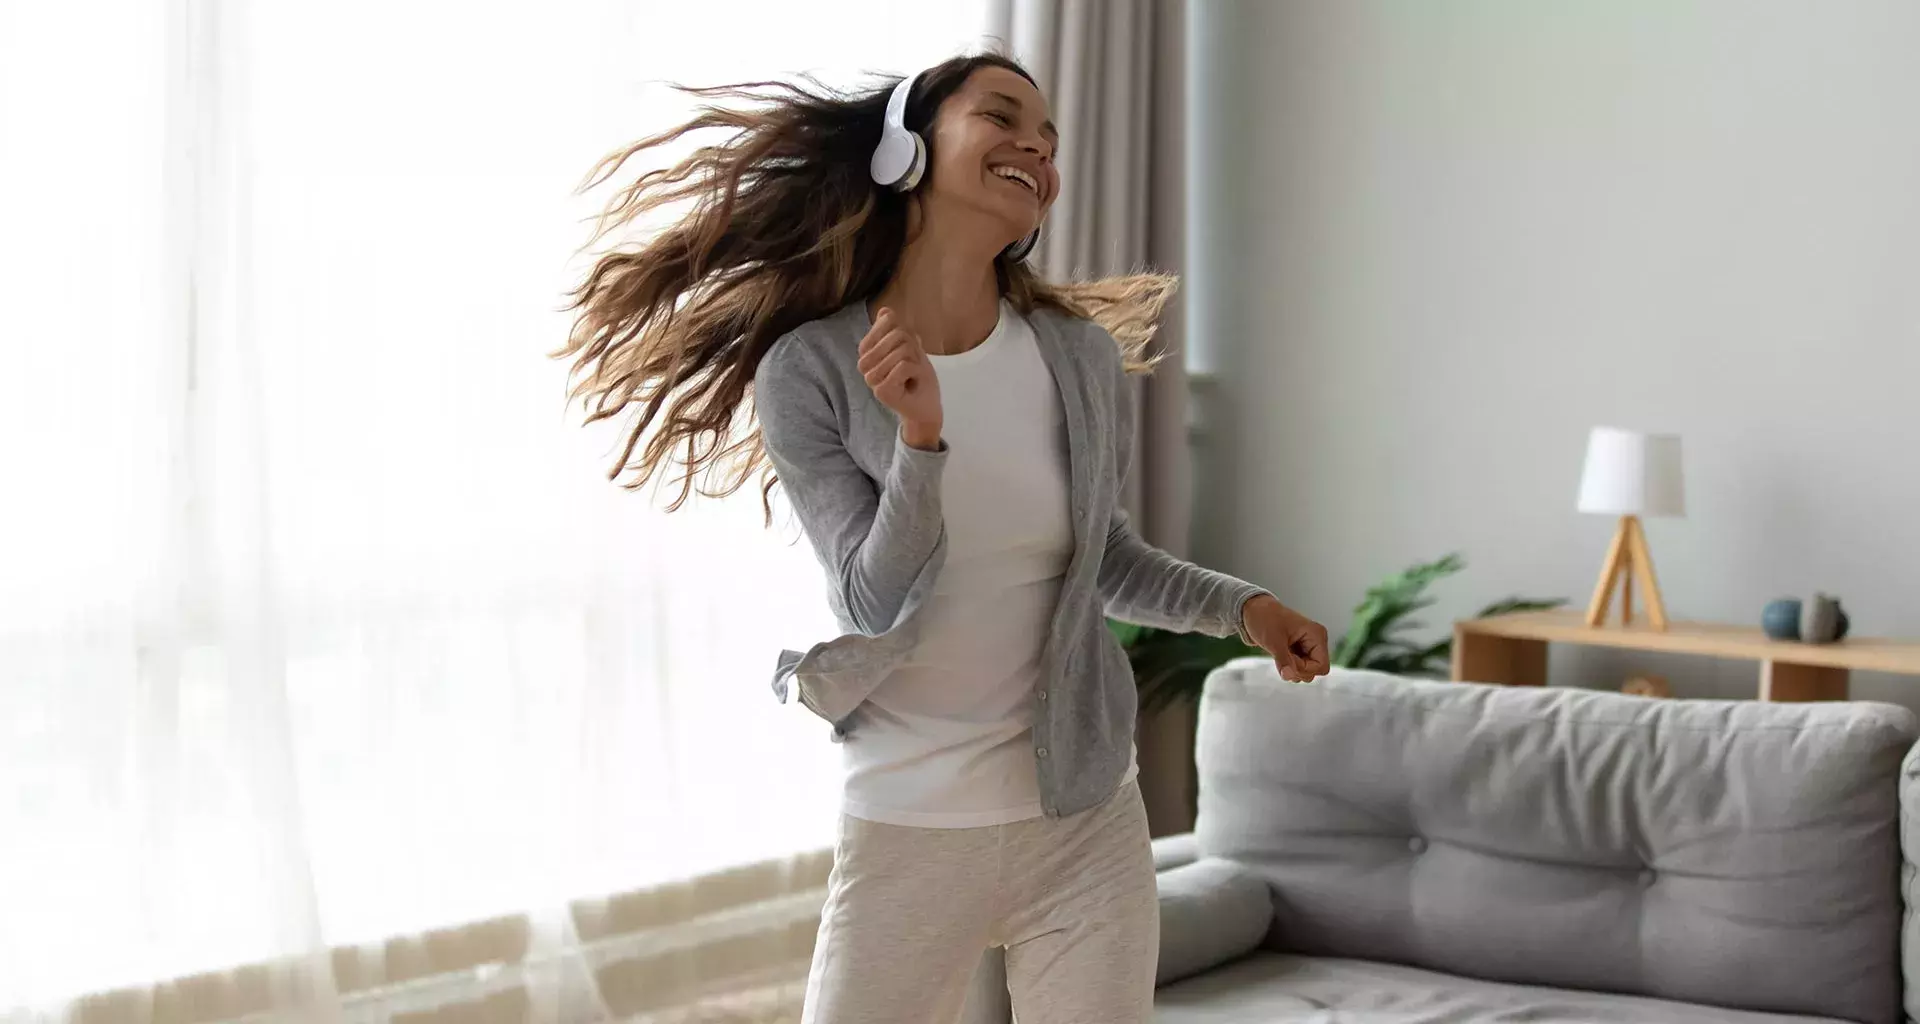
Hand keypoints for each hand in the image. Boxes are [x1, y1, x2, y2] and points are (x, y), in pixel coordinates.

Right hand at [857, 307, 941, 446]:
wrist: (926, 407)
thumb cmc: (918, 377)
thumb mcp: (910, 347)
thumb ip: (896, 330)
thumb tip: (885, 311)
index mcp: (869, 352)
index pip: (885, 323)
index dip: (904, 331)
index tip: (909, 349)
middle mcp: (865, 365)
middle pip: (895, 335)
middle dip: (912, 347)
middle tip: (913, 365)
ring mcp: (871, 379)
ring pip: (900, 352)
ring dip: (915, 362)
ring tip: (912, 375)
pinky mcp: (880, 391)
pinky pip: (903, 367)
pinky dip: (916, 372)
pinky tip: (912, 383)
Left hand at [1243, 595, 1330, 682]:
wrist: (1254, 610)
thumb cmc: (1265, 618)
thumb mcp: (1273, 640)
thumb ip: (1283, 660)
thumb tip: (1289, 676)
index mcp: (1316, 635)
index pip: (1321, 666)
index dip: (1304, 669)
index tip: (1288, 660)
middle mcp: (1315, 641)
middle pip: (1315, 671)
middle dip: (1297, 669)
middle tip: (1281, 656)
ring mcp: (1307, 646)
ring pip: (1306, 671)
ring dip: (1291, 668)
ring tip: (1279, 653)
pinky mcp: (1299, 650)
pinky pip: (1298, 667)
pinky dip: (1288, 666)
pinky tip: (1279, 655)